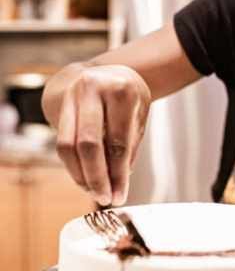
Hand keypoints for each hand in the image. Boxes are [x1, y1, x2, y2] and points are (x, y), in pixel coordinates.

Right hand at [52, 65, 150, 206]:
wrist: (103, 72)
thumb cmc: (127, 97)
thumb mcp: (139, 115)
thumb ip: (130, 146)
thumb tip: (119, 182)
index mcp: (120, 90)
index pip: (118, 141)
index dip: (118, 173)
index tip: (120, 195)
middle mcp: (91, 90)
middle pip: (89, 143)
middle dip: (96, 176)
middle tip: (105, 198)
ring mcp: (71, 97)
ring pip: (68, 145)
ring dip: (80, 174)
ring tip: (94, 192)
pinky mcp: (59, 107)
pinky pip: (61, 142)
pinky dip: (73, 165)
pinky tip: (84, 179)